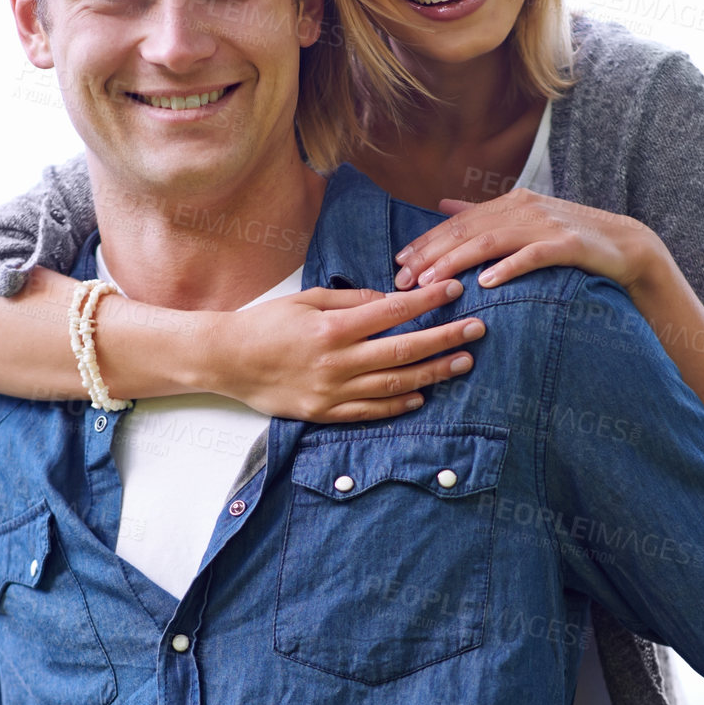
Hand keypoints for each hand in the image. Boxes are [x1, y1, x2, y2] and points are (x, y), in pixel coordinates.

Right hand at [215, 280, 485, 421]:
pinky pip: (369, 412)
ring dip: (432, 374)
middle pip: (403, 350)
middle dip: (444, 339)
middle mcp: (337, 361)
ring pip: (394, 385)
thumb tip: (388, 299)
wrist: (226, 360)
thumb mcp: (306, 299)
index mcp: (332, 327)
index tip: (453, 292)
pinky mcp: (324, 412)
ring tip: (462, 363)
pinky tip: (422, 397)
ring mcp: (332, 391)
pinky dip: (398, 406)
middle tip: (477, 331)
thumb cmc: (265, 324)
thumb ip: (349, 299)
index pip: (391, 312)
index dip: (426, 301)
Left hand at [393, 193, 657, 293]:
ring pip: (491, 241)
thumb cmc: (570, 239)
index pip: (457, 223)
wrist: (626, 245)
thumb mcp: (524, 221)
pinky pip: (532, 256)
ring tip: (431, 284)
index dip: (426, 242)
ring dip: (457, 262)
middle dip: (431, 255)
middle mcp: (523, 208)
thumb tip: (442, 205)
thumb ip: (483, 214)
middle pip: (467, 231)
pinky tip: (486, 283)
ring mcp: (546, 224)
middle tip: (402, 279)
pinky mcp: (568, 244)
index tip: (397, 264)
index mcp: (509, 203)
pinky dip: (508, 268)